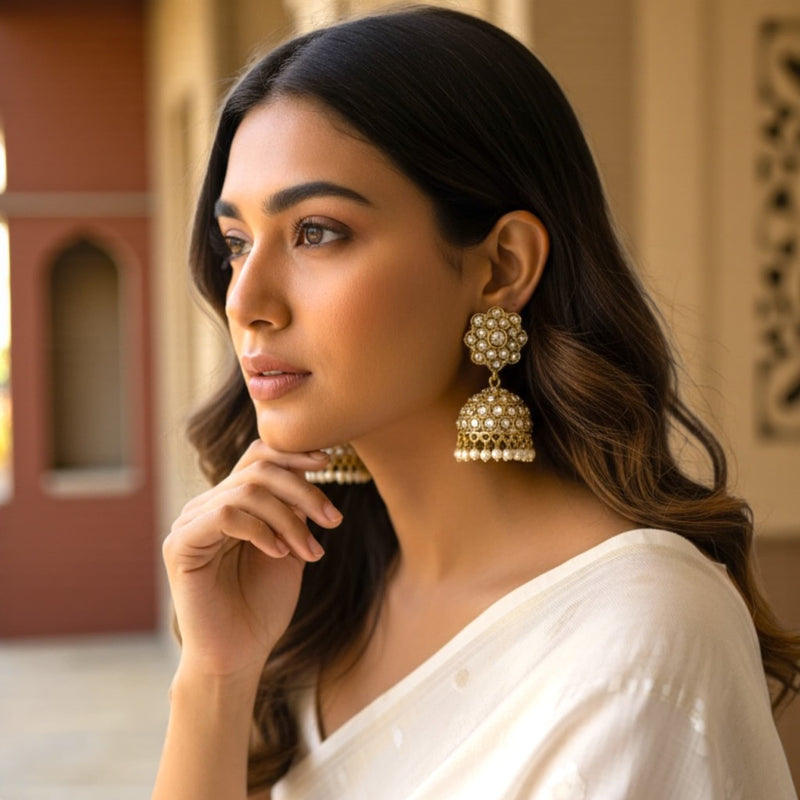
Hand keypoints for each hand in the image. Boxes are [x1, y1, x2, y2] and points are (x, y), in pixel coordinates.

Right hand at [162, 440, 341, 678]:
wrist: (239, 654)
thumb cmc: (263, 605)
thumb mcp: (290, 546)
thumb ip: (294, 510)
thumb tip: (312, 468)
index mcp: (230, 502)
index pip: (257, 457)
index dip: (293, 453)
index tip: (328, 462)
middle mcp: (206, 506)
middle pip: (259, 471)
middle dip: (303, 492)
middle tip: (333, 521)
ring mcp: (190, 522)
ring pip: (248, 491)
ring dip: (289, 518)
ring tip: (310, 551)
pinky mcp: (181, 544)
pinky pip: (226, 514)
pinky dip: (261, 530)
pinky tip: (278, 553)